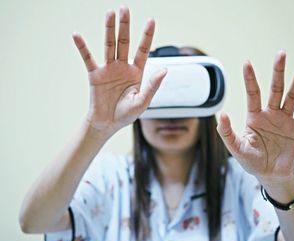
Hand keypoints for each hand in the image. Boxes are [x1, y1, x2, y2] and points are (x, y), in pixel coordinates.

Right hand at [73, 7, 166, 139]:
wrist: (108, 124)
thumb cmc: (126, 114)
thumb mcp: (143, 102)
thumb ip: (153, 86)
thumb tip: (164, 70)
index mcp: (136, 72)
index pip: (143, 50)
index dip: (146, 36)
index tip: (151, 20)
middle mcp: (122, 67)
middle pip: (124, 42)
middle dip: (125, 26)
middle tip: (125, 9)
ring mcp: (108, 69)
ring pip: (109, 45)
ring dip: (109, 30)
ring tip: (110, 13)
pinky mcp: (95, 75)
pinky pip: (88, 58)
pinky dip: (82, 47)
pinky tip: (77, 35)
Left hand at [217, 51, 293, 177]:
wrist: (270, 175)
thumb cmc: (252, 161)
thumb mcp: (236, 148)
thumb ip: (227, 133)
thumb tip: (221, 114)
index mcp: (254, 117)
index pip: (252, 93)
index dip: (250, 79)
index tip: (247, 62)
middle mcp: (270, 114)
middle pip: (275, 89)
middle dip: (278, 72)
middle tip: (281, 54)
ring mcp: (284, 120)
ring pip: (292, 96)